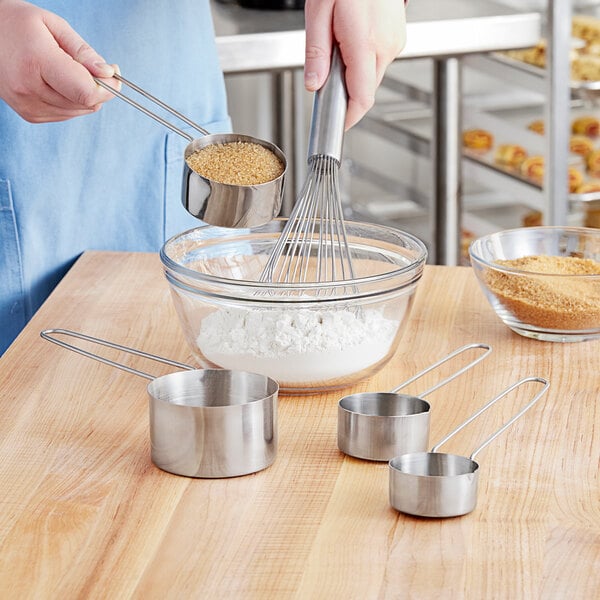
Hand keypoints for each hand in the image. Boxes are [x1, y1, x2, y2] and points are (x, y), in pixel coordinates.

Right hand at [0, 0, 118, 122]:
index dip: (108, 87)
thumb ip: (83, 52)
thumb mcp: (53, 24)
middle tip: (93, 67)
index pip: (86, 92)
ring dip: (84, 94)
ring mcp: (27, 105)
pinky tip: (58, 81)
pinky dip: (71, 100)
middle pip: (86, 103)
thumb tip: (108, 74)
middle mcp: (30, 89)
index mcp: (37, 62)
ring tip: (67, 70)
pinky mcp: (29, 115)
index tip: (113, 73)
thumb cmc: (18, 23)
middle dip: (99, 88)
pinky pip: (67, 114)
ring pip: (79, 111)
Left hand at [304, 0, 406, 129]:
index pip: (362, 98)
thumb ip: (316, 53)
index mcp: (366, 43)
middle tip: (326, 80)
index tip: (338, 126)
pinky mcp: (397, 36)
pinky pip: (378, 61)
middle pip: (366, 90)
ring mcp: (395, 41)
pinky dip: (362, 61)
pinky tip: (351, 41)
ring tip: (338, 48)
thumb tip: (314, 84)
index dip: (349, 117)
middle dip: (346, 93)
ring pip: (372, 76)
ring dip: (354, 74)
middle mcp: (386, 45)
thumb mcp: (318, 11)